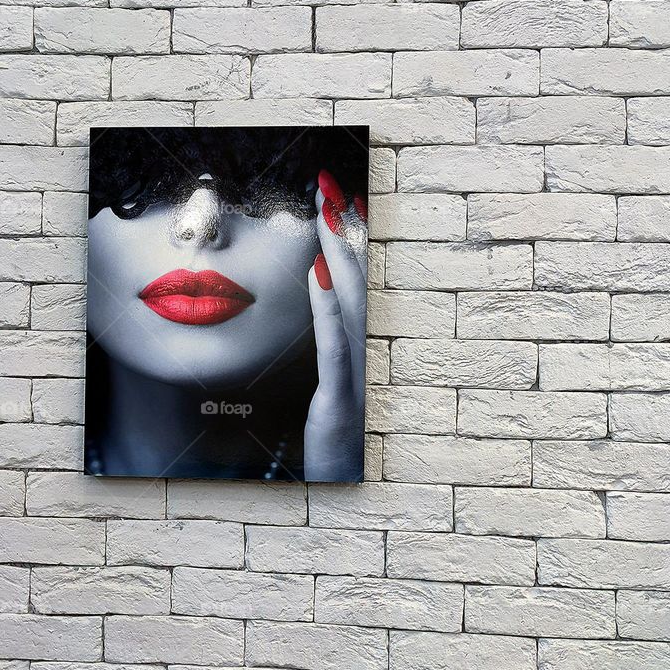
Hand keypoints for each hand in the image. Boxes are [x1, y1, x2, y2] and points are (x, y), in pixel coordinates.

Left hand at [303, 171, 367, 481]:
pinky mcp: (339, 396)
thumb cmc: (327, 437)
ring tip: (324, 212)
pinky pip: (335, 344)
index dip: (347, 236)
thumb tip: (308, 300)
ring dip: (337, 253)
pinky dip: (328, 307)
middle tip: (328, 183)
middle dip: (341, 229)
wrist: (338, 485)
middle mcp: (361, 351)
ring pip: (349, 301)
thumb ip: (320, 343)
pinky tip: (315, 274)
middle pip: (354, 279)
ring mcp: (355, 373)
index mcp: (352, 344)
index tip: (336, 195)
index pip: (350, 279)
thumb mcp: (321, 381)